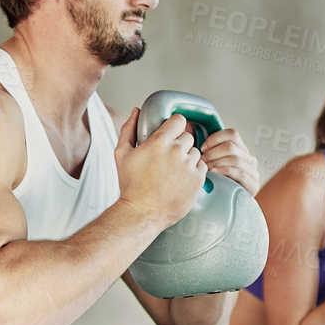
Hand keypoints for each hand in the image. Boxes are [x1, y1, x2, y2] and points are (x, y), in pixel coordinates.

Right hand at [114, 107, 204, 226]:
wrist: (142, 213)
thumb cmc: (130, 185)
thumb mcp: (121, 154)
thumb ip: (129, 129)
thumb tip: (136, 111)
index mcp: (159, 141)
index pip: (179, 120)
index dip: (176, 126)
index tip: (172, 133)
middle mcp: (177, 151)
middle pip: (188, 137)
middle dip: (180, 145)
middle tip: (168, 159)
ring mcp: (189, 165)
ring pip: (196, 153)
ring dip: (187, 159)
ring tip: (173, 172)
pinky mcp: (198, 180)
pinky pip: (202, 167)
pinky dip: (194, 172)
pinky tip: (182, 180)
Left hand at [198, 127, 258, 195]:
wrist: (224, 209)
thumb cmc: (215, 185)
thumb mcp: (212, 165)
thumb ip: (207, 151)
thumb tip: (192, 132)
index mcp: (241, 151)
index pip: (232, 134)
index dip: (215, 138)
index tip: (202, 148)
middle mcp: (250, 159)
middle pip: (231, 146)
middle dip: (212, 153)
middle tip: (201, 161)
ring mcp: (253, 172)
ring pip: (235, 158)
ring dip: (217, 162)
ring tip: (205, 168)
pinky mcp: (254, 184)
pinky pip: (239, 172)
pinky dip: (224, 171)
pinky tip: (213, 174)